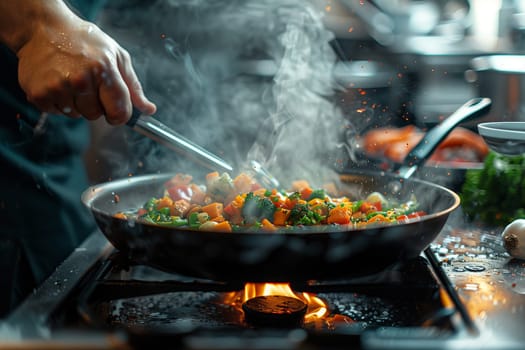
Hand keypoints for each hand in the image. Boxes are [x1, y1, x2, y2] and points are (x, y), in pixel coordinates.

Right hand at [15, 11, 155, 124]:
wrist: (43, 28)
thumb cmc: (84, 41)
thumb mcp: (116, 56)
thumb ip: (133, 86)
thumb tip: (148, 109)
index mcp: (103, 69)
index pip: (119, 111)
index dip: (119, 115)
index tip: (115, 110)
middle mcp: (80, 79)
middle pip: (97, 115)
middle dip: (96, 104)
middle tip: (88, 83)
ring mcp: (57, 87)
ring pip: (77, 115)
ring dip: (76, 103)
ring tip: (71, 80)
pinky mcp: (38, 94)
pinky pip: (57, 113)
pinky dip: (58, 102)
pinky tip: (57, 83)